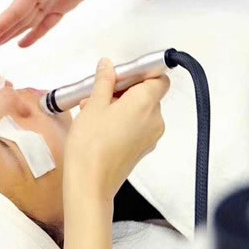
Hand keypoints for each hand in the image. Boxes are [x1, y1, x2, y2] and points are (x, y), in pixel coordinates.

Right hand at [64, 58, 169, 202]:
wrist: (90, 183)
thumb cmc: (90, 146)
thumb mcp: (93, 106)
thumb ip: (104, 81)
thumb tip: (108, 66)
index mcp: (145, 103)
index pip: (158, 78)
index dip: (141, 73)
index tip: (120, 75)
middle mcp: (154, 119)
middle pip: (147, 94)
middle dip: (124, 91)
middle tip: (99, 95)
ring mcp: (151, 136)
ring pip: (140, 111)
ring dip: (121, 107)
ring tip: (94, 114)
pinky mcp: (143, 149)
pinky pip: (138, 127)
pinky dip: (123, 123)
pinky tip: (100, 128)